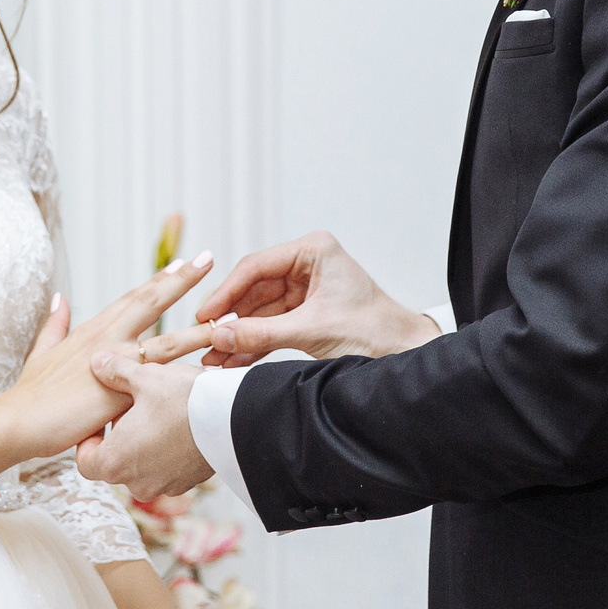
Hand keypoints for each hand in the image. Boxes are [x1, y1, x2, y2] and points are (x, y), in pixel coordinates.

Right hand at [3, 254, 214, 458]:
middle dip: (181, 279)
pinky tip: (213, 369)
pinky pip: (163, 380)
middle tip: (209, 257)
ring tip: (232, 314)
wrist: (19, 421)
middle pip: (151, 301)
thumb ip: (55, 324)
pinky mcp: (122, 391)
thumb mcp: (43, 351)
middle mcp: (107, 338)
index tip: (181, 263)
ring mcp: (116, 363)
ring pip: (168, 340)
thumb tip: (60, 298)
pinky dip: (189, 373)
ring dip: (202, 326)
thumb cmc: (31, 393)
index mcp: (93, 329)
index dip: (159, 279)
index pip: (133, 297)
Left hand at [77, 353, 211, 498]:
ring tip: (158, 415)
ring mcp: (165, 486)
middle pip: (115, 464)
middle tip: (131, 410)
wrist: (235, 418)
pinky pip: (167, 469)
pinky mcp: (188, 483)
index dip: (90, 439)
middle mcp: (137, 482)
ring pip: (142, 468)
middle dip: (120, 438)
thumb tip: (97, 362)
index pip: (86, 461)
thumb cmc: (185, 399)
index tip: (103, 419)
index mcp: (115, 462)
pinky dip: (167, 452)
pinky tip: (178, 425)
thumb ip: (115, 372)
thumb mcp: (145, 377)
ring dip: (144, 446)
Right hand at [136, 231, 436, 368]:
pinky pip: (270, 324)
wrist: (403, 355)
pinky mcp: (305, 311)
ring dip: (238, 334)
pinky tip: (231, 358)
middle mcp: (306, 263)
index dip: (227, 293)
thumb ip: (263, 334)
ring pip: (259, 310)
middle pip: (253, 288)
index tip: (206, 316)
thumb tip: (219, 336)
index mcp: (313, 250)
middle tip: (204, 339)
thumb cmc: (375, 332)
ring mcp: (305, 287)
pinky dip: (253, 342)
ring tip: (212, 357)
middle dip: (230, 318)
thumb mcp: (313, 332)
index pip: (256, 267)